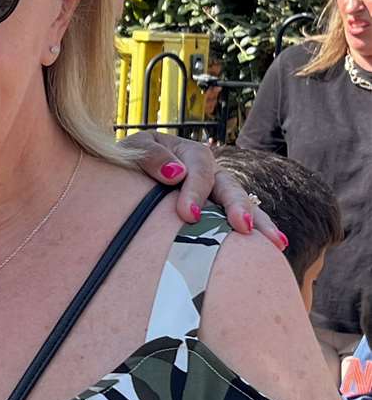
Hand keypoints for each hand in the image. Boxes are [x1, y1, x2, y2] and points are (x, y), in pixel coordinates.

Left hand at [121, 132, 285, 248]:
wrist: (123, 176)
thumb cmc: (128, 163)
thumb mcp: (133, 151)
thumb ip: (151, 157)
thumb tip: (175, 173)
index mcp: (188, 153)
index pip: (199, 169)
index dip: (195, 191)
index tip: (189, 215)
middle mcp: (208, 172)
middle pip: (228, 186)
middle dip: (237, 206)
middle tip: (243, 227)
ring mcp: (215, 192)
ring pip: (241, 204)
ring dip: (259, 222)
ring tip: (277, 243)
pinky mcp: (216, 212)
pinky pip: (237, 221)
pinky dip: (257, 232)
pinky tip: (276, 248)